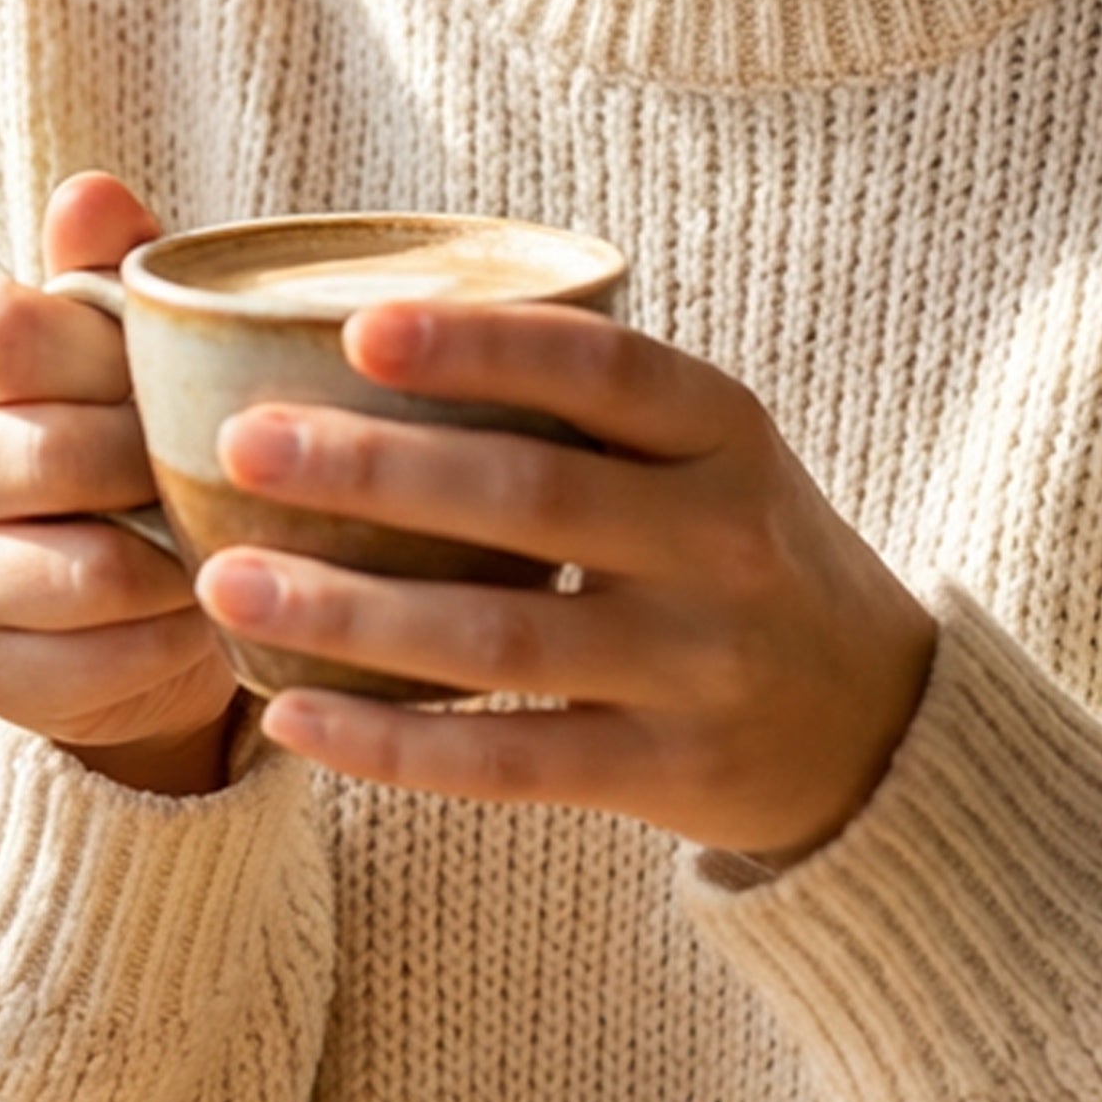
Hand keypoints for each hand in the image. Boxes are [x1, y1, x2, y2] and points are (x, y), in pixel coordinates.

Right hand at [0, 172, 239, 793]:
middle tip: (223, 465)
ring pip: (83, 571)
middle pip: (51, 455)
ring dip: (177, 559)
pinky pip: (95, 663)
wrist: (117, 575)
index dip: (111, 353)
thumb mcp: (122, 327)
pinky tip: (197, 612)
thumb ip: (109, 258)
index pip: (5, 331)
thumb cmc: (120, 413)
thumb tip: (94, 192)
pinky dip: (168, 641)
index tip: (167, 371)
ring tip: (221, 536)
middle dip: (162, 461)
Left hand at [197, 302, 938, 864]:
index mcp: (725, 432)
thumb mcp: (703, 451)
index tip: (359, 327)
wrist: (875, 722)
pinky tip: (290, 716)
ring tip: (227, 582)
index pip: (606, 369)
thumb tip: (357, 329)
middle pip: (532, 497)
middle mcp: (723, 541)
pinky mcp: (667, 774)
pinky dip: (392, 745)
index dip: (484, 347)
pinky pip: (510, 763)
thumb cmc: (729, 547)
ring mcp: (700, 666)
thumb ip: (580, 401)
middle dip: (374, 470)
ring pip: (503, 639)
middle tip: (240, 443)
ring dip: (352, 614)